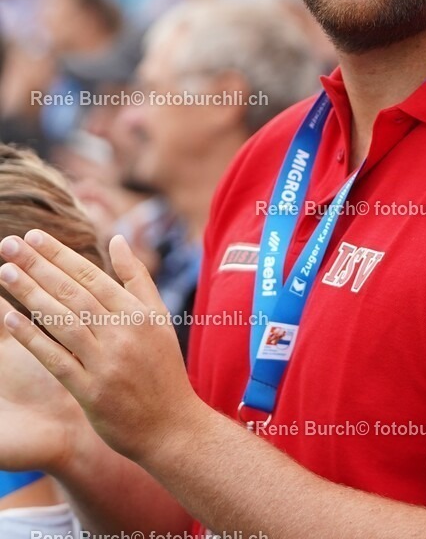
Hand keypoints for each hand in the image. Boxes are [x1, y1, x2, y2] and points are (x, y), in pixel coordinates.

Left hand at [0, 230, 199, 464]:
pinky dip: (32, 338)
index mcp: (136, 312)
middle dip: (37, 265)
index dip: (59, 254)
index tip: (33, 236)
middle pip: (72, 292)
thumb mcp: (158, 317)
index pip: (90, 275)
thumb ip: (135, 277)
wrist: (171, 427)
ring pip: (61, 321)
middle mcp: (120, 333)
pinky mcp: (90, 392)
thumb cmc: (162, 368)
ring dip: (29, 294)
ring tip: (5, 273)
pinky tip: (9, 319)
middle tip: (9, 244)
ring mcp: (105, 363)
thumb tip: (116, 239)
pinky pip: (55, 359)